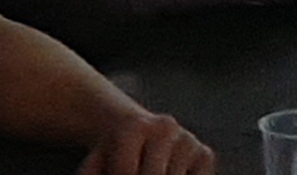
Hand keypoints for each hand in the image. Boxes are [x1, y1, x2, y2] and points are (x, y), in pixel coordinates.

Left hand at [77, 108, 212, 174]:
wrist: (136, 133)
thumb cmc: (112, 156)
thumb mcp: (95, 165)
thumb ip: (91, 173)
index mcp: (135, 126)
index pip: (127, 172)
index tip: (114, 173)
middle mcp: (165, 127)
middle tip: (137, 172)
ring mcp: (187, 140)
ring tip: (151, 168)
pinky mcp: (205, 154)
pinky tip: (171, 173)